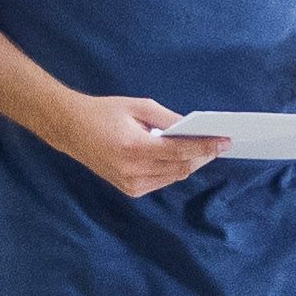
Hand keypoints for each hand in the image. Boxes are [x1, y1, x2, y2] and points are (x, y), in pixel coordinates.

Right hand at [50, 93, 222, 196]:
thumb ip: (168, 119)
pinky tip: (180, 158)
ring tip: (204, 150)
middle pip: (181, 168)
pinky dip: (174, 170)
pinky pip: (161, 181)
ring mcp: (129, 184)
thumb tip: (194, 129)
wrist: (70, 129)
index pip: (180, 151)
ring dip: (190, 164)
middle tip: (218, 144)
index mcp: (134, 147)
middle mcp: (132, 170)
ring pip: (174, 177)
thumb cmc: (103, 112)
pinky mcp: (128, 189)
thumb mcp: (138, 106)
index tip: (225, 142)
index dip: (206, 147)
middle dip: (202, 156)